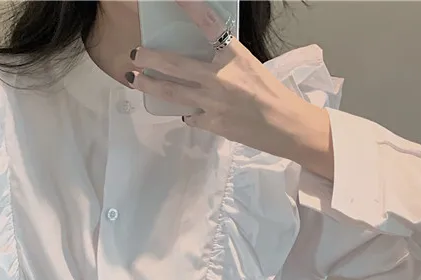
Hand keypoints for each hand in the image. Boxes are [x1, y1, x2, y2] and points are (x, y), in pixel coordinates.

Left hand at [127, 0, 333, 178]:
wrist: (285, 126)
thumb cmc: (272, 94)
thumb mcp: (251, 66)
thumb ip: (225, 59)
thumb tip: (205, 56)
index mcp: (234, 56)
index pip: (209, 24)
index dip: (190, 7)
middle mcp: (220, 77)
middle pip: (176, 64)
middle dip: (151, 58)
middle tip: (134, 53)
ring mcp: (213, 102)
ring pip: (173, 93)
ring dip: (151, 85)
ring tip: (136, 79)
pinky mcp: (212, 124)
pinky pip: (190, 116)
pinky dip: (186, 111)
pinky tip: (183, 110)